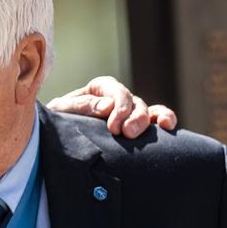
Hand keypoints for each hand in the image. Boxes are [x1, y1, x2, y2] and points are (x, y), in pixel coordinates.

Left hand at [47, 75, 177, 138]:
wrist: (57, 139)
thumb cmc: (57, 120)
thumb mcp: (61, 111)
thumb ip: (81, 106)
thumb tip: (108, 106)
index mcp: (99, 89)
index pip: (115, 91)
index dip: (119, 106)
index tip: (114, 127)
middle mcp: (117, 98)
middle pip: (133, 102)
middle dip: (134, 117)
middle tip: (127, 134)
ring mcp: (128, 112)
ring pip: (147, 110)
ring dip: (152, 119)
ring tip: (157, 129)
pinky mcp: (136, 126)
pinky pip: (155, 119)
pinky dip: (164, 118)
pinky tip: (169, 126)